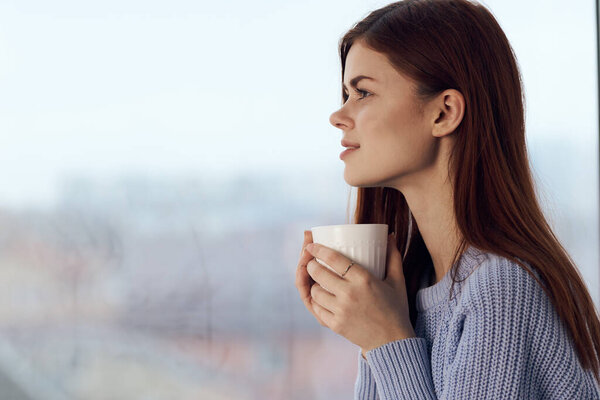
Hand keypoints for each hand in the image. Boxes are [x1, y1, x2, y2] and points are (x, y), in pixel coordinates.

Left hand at [304, 233, 415, 352]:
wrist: (393, 342)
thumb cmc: (396, 309)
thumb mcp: (397, 281)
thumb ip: (393, 256)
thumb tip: (390, 235)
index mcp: (364, 279)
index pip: (333, 258)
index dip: (318, 249)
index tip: (311, 244)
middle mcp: (350, 294)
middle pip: (318, 273)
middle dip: (310, 264)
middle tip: (312, 262)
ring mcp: (341, 311)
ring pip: (314, 291)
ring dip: (312, 284)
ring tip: (316, 281)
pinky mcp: (335, 325)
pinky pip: (316, 309)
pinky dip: (315, 302)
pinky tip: (319, 297)